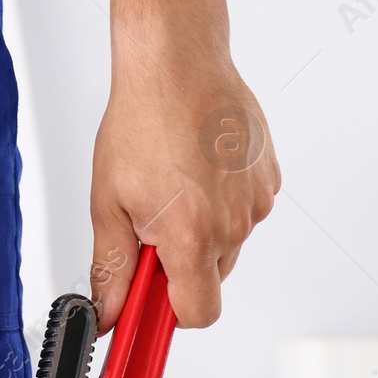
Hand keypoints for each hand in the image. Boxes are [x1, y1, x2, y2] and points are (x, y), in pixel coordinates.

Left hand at [88, 47, 278, 331]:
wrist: (177, 62)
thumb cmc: (143, 120)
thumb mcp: (110, 202)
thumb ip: (112, 268)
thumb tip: (107, 313)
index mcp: (192, 236)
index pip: (198, 314)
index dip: (172, 311)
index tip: (152, 298)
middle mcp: (234, 224)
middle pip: (212, 276)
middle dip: (183, 260)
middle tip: (153, 218)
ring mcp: (257, 201)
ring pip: (230, 241)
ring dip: (205, 227)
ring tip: (177, 181)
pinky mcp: (270, 178)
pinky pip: (246, 210)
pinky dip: (225, 199)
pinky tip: (201, 166)